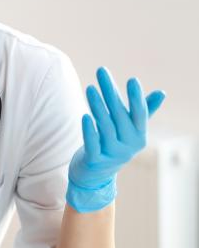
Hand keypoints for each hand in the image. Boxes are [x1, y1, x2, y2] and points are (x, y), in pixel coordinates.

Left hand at [66, 67, 165, 212]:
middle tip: (101, 71)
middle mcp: (128, 146)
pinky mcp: (95, 161)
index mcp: (138, 136)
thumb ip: (143, 112)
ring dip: (97, 106)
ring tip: (90, 88)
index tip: (132, 80)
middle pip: (119, 115)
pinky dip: (89, 130)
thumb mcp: (128, 130)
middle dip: (110, 92)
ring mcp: (112, 154)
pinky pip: (92, 144)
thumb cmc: (112, 145)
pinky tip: (85, 115)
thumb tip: (162, 93)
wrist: (95, 176)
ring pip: (104, 127)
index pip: (139, 114)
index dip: (137, 98)